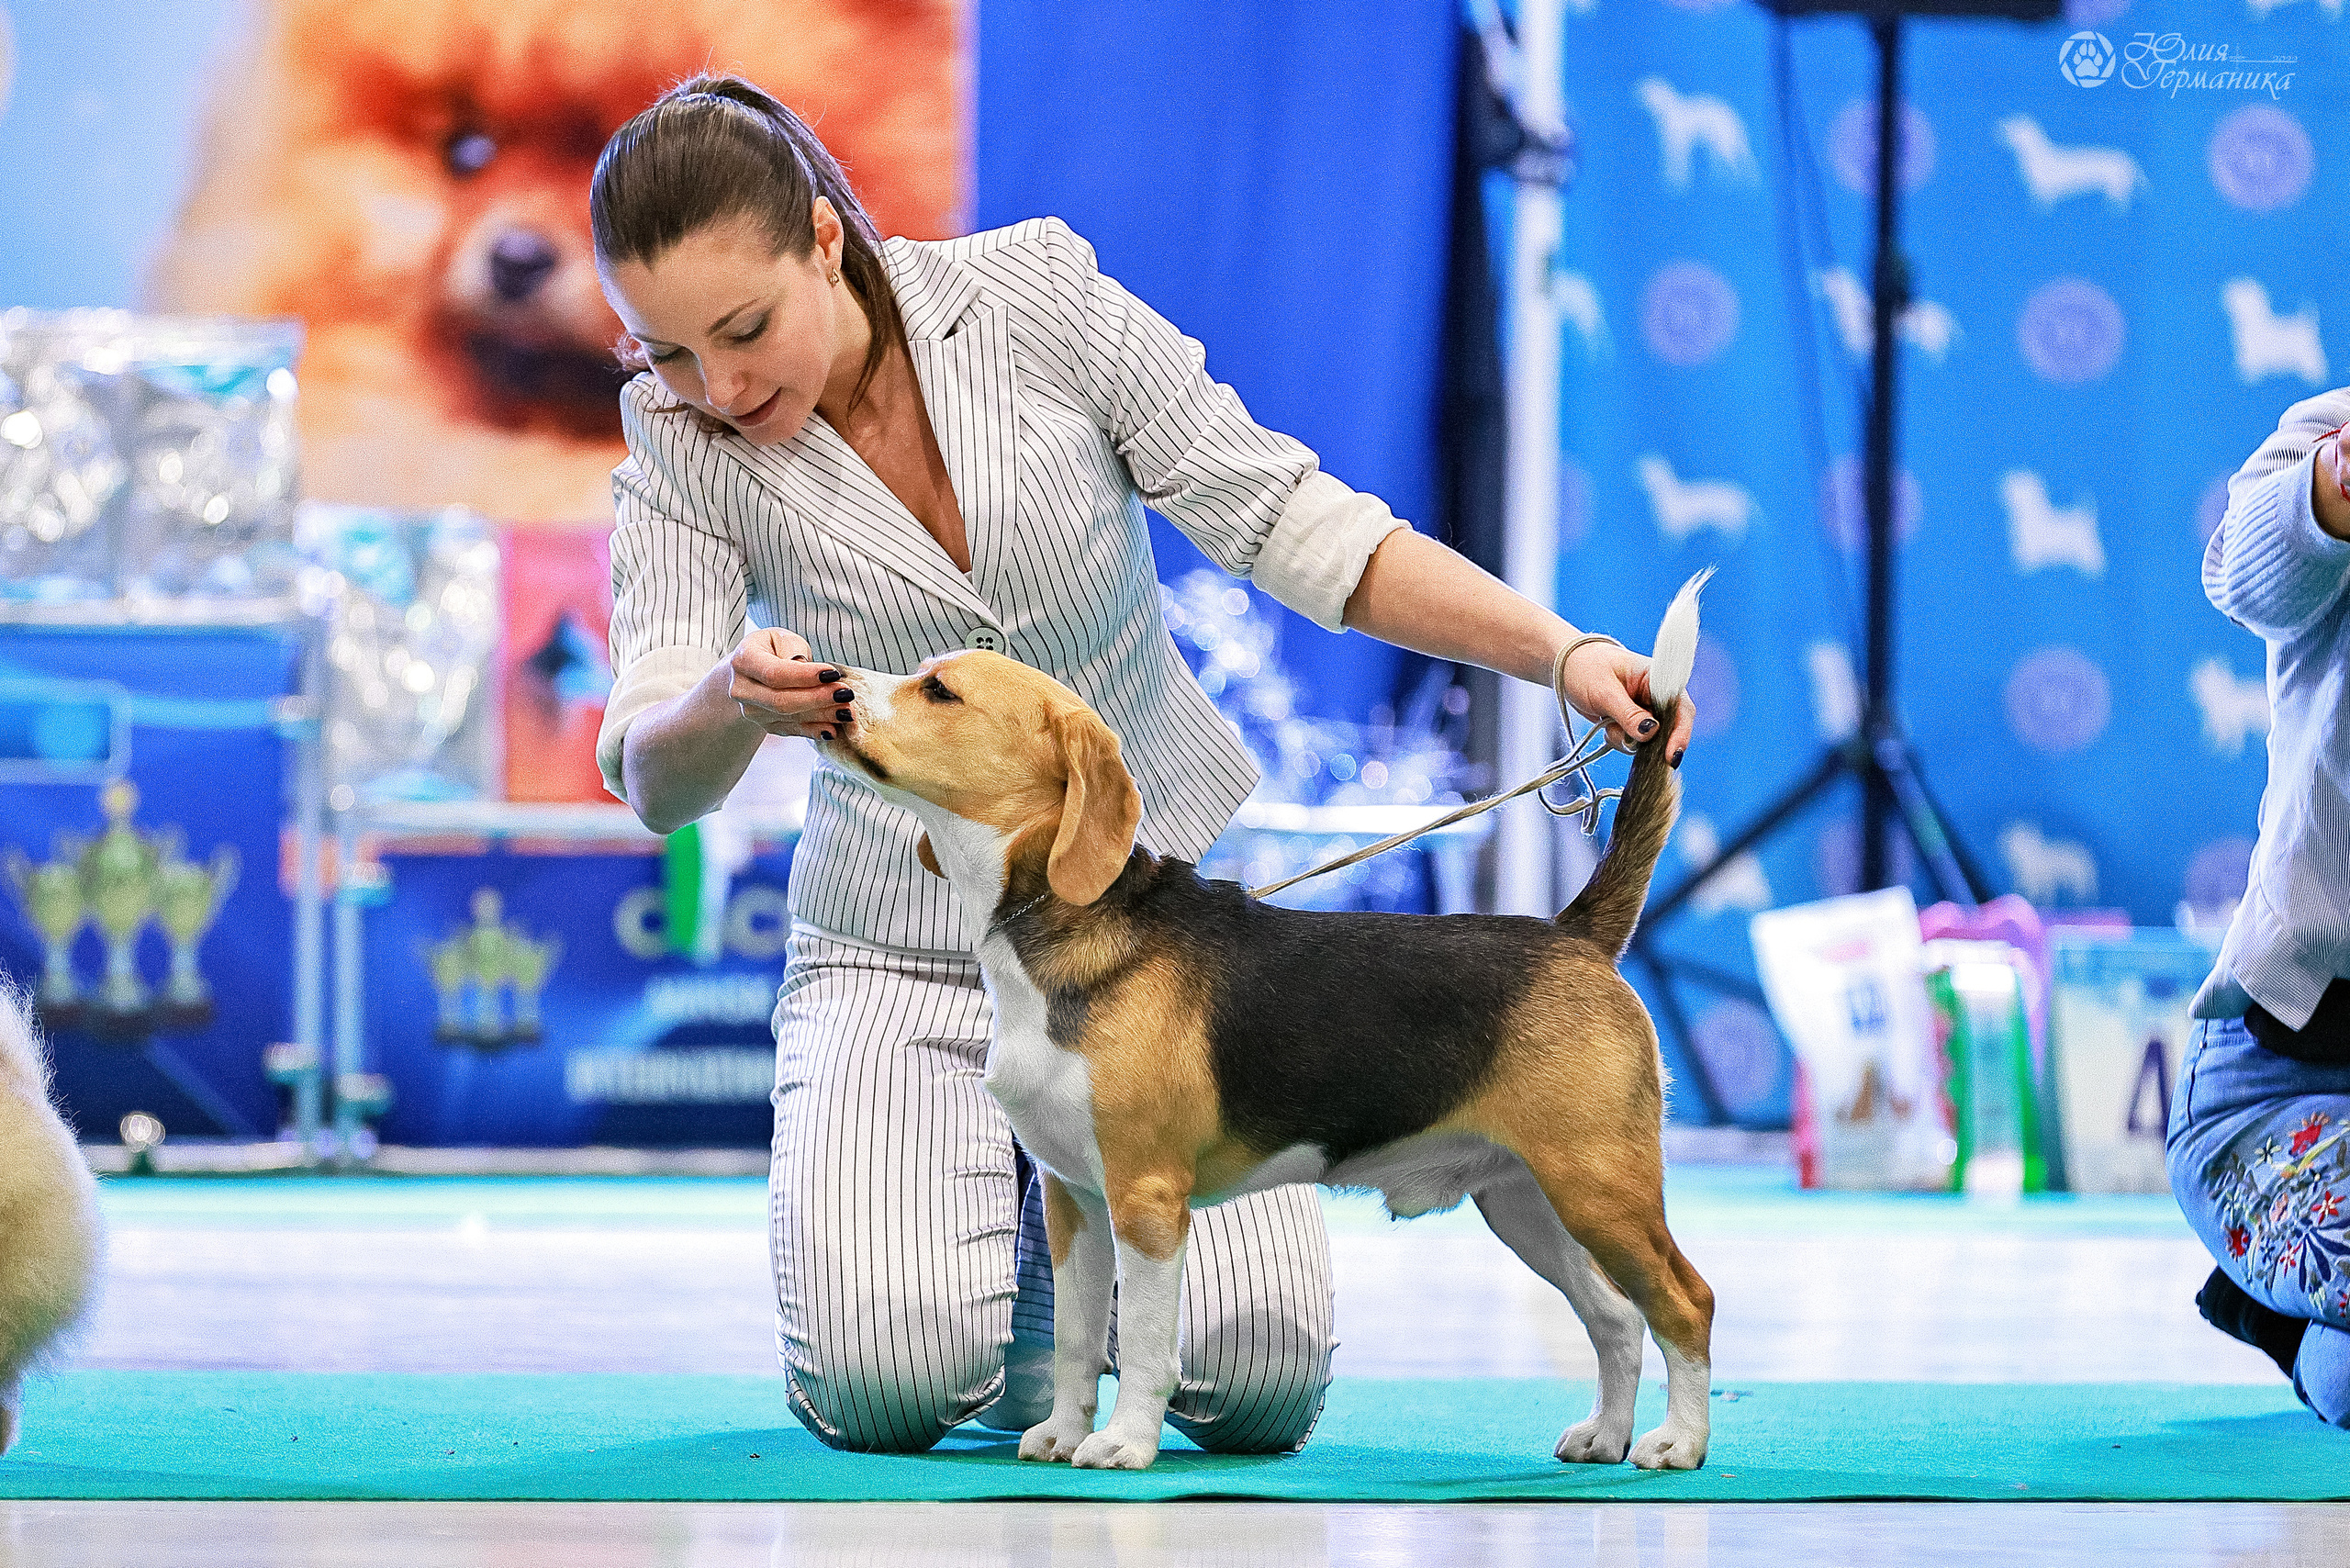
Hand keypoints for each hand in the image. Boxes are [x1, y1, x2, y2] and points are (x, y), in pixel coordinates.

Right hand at [724, 628, 853, 741]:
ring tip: (847, 711)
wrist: (752, 671)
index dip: (804, 676)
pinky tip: (833, 729)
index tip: (832, 673)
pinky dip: (813, 730)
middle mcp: (742, 689)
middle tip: (845, 694)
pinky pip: (791, 730)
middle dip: (817, 698)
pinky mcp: (765, 725)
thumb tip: (810, 673)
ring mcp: (751, 711)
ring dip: (821, 716)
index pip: (774, 673)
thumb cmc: (773, 649)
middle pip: (781, 700)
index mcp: (743, 660)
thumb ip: (793, 651)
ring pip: (788, 717)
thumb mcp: (782, 638)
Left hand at [1558, 641, 1695, 766]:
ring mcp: (1645, 712)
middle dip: (1648, 741)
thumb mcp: (1605, 691)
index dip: (1680, 734)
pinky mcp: (1632, 723)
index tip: (1671, 755)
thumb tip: (1651, 733)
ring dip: (1627, 740)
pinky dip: (1619, 740)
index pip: (1682, 709)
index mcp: (1658, 679)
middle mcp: (1657, 697)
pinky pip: (1634, 743)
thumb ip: (1628, 713)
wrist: (1566, 669)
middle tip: (1625, 738)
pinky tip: (1605, 726)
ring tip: (1606, 723)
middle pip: (1669, 731)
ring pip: (1649, 741)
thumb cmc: (1586, 668)